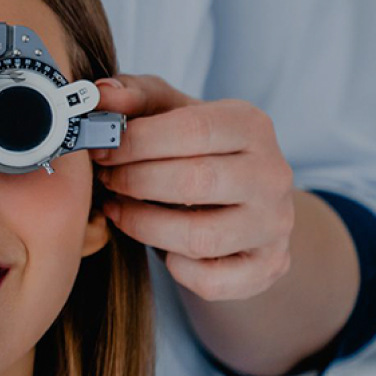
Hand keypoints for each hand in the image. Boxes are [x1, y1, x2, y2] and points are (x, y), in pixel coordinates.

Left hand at [90, 74, 294, 300]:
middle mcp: (273, 174)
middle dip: (134, 183)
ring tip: (120, 210)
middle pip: (194, 182)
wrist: (244, 204)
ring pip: (199, 237)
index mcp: (252, 125)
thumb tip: (100, 95)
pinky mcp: (267, 267)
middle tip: (106, 181)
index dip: (136, 142)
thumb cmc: (195, 151)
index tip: (101, 150)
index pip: (192, 129)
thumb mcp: (169, 114)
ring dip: (144, 226)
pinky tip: (162, 248)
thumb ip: (135, 98)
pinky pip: (210, 279)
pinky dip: (176, 269)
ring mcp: (274, 225)